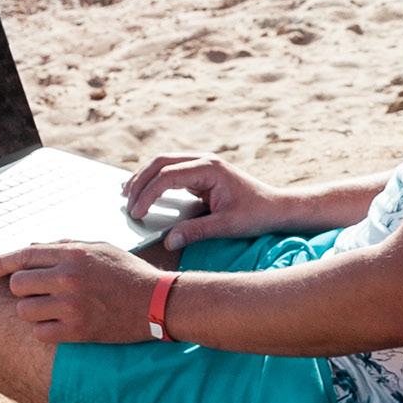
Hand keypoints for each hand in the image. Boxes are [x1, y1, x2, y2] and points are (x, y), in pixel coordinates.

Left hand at [0, 240, 158, 343]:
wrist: (158, 302)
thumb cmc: (129, 273)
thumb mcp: (100, 248)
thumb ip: (65, 246)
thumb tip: (32, 248)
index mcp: (73, 254)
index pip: (24, 256)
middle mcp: (68, 278)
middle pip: (18, 285)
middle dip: (22, 289)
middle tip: (37, 293)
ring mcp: (71, 306)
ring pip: (24, 310)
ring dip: (32, 311)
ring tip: (51, 309)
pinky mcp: (78, 331)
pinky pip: (40, 333)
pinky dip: (45, 330)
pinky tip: (60, 325)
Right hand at [123, 152, 292, 254]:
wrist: (277, 207)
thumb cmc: (256, 215)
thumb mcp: (226, 226)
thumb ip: (196, 232)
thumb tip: (168, 241)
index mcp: (209, 169)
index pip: (168, 176)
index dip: (148, 194)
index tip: (136, 212)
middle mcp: (204, 161)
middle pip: (161, 162)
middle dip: (140, 181)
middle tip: (124, 202)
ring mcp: (202, 164)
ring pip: (163, 163)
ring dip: (144, 177)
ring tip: (126, 194)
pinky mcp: (201, 173)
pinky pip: (171, 171)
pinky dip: (155, 180)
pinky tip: (143, 191)